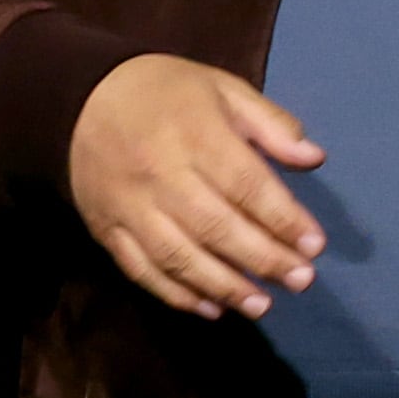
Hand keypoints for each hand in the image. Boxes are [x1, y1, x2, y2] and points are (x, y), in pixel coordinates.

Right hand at [68, 55, 322, 321]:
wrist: (83, 99)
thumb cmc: (169, 93)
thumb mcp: (225, 89)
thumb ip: (271, 124)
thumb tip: (314, 158)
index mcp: (195, 134)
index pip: (246, 184)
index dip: (283, 218)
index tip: (315, 245)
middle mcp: (160, 175)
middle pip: (215, 226)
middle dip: (262, 259)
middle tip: (302, 281)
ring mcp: (128, 206)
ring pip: (177, 255)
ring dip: (223, 286)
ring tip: (262, 306)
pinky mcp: (106, 228)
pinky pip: (140, 269)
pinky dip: (175, 294)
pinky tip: (210, 308)